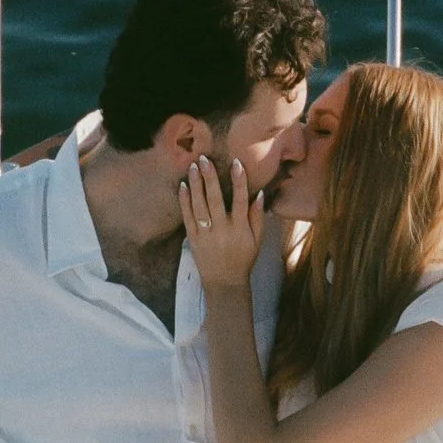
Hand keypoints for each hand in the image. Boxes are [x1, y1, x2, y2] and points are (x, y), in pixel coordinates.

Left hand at [179, 155, 264, 296]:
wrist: (224, 283)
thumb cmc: (243, 259)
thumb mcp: (257, 240)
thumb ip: (258, 217)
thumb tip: (259, 194)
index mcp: (240, 229)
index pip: (240, 200)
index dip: (239, 181)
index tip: (236, 163)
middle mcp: (222, 230)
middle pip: (215, 199)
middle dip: (210, 178)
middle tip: (204, 159)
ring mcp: (205, 235)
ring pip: (199, 206)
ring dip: (195, 185)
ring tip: (193, 166)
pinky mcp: (193, 239)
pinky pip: (187, 217)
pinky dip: (184, 201)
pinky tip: (183, 186)